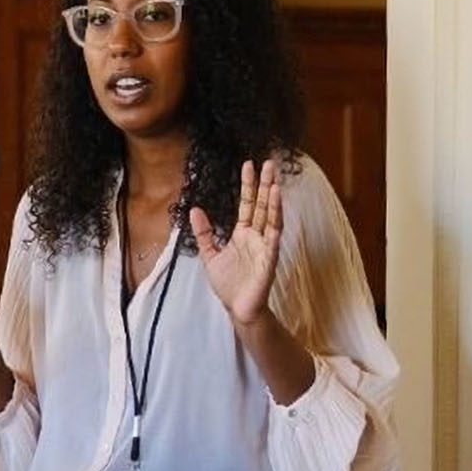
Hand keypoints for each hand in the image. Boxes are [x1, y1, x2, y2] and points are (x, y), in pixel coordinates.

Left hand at [191, 159, 282, 327]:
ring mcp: (264, 245)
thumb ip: (203, 233)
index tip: (248, 165)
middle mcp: (255, 236)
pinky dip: (275, 217)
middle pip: (261, 205)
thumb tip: (194, 209)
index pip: (246, 204)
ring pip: (270, 216)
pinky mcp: (269, 257)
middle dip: (265, 184)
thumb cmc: (228, 284)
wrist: (238, 308)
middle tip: (269, 161)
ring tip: (274, 178)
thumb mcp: (209, 254)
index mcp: (242, 234)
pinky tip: (277, 201)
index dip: (247, 185)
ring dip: (273, 197)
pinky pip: (274, 234)